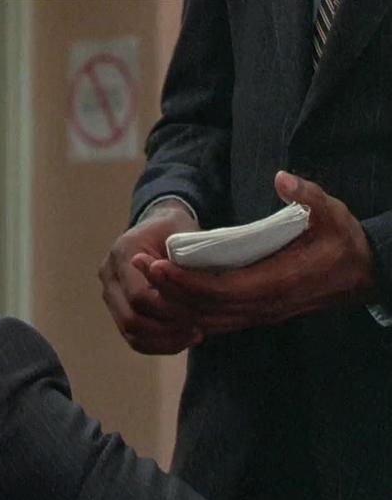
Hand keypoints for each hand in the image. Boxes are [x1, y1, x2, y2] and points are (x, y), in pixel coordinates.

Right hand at [99, 200, 202, 353]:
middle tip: (198, 331)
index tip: (197, 313)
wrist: (157, 228)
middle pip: (130, 319)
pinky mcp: (117, 308)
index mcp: (123, 253)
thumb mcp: (184, 235)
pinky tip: (182, 340)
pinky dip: (158, 344)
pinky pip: (133, 337)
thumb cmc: (175, 230)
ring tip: (193, 337)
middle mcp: (109, 275)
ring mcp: (110, 294)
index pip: (138, 295)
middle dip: (166, 330)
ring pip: (130, 333)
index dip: (168, 309)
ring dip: (163, 341)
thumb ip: (185, 260)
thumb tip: (194, 288)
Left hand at [140, 171, 377, 334]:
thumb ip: (307, 196)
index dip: (184, 282)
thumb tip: (281, 179)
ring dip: (174, 301)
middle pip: (204, 308)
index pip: (219, 290)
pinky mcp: (256, 316)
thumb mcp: (332, 213)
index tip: (155, 265)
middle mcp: (265, 306)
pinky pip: (216, 320)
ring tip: (146, 276)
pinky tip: (168, 294)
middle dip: (167, 290)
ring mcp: (260, 314)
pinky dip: (190, 310)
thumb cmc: (343, 241)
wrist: (361, 274)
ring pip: (207, 318)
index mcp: (278, 283)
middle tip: (138, 265)